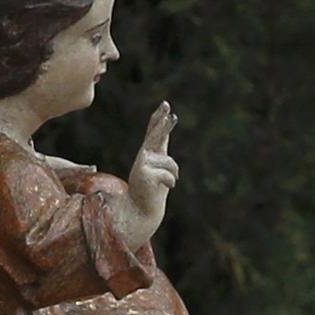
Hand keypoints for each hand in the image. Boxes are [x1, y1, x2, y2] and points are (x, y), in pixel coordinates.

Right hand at [126, 104, 179, 232]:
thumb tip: (166, 146)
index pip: (154, 131)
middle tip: (171, 115)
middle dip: (164, 125)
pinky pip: (169, 176)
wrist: (141, 210)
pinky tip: (164, 188)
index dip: (159, 118)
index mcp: (148, 153)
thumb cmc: (153, 190)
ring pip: (171, 164)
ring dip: (173, 175)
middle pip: (157, 136)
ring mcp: (142, 164)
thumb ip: (163, 155)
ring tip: (165, 184)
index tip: (166, 105)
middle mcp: (144, 156)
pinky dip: (171, 183)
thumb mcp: (160, 169)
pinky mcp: (145, 174)